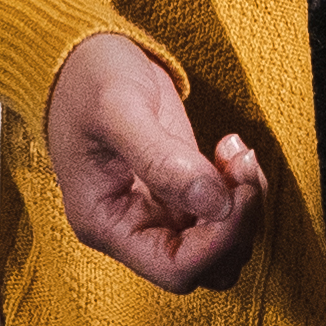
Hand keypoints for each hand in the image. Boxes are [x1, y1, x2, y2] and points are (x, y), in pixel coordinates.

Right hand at [42, 33, 260, 291]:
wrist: (81, 57)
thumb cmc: (85, 81)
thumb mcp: (118, 110)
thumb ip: (162, 159)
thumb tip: (215, 202)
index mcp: (107, 224)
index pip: (175, 268)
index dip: (218, 241)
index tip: (236, 192)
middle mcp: (134, 227)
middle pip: (208, 264)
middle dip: (237, 222)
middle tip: (240, 164)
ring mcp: (160, 211)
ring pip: (223, 243)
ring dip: (244, 206)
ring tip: (236, 153)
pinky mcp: (181, 190)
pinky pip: (223, 214)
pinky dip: (241, 188)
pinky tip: (232, 148)